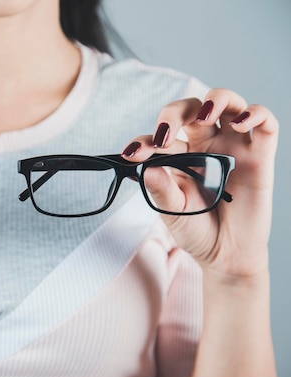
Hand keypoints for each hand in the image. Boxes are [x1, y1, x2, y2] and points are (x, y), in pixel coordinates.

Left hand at [121, 88, 277, 281]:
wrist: (226, 255)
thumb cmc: (196, 229)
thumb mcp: (173, 211)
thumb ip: (161, 189)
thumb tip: (144, 168)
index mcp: (179, 156)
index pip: (160, 136)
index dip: (144, 141)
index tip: (132, 154)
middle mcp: (206, 145)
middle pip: (192, 110)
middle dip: (174, 113)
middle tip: (165, 133)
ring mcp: (233, 147)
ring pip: (229, 104)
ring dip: (216, 100)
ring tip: (204, 116)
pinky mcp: (260, 155)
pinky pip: (265, 124)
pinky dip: (255, 114)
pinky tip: (239, 123)